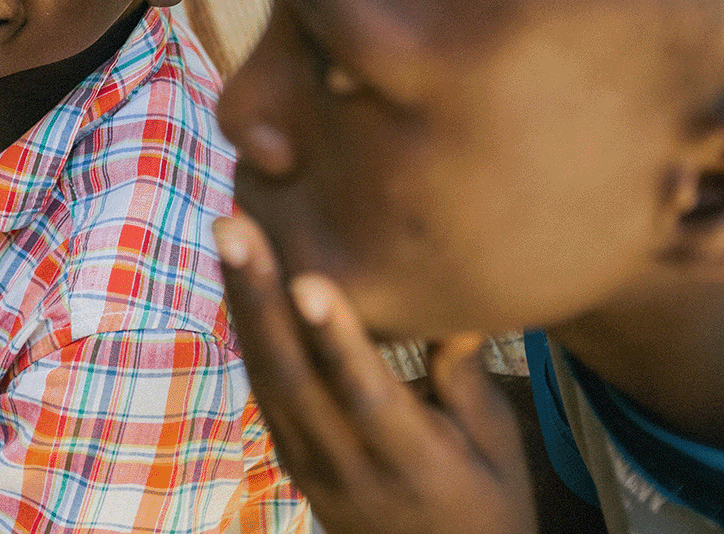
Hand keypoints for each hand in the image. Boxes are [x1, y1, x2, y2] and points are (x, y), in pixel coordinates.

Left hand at [214, 213, 537, 533]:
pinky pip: (261, 383)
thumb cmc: (486, 499)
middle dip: (260, 296)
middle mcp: (347, 465)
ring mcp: (307, 462)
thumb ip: (465, 375)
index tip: (307, 280)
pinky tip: (235, 270)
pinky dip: (245, 323)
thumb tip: (453, 296)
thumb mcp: (496, 444)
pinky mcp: (287, 453)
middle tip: (234, 224)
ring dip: (241, 299)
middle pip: (292, 377)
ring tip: (226, 230)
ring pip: (264, 375)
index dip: (334, 338)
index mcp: (412, 463)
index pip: (364, 396)